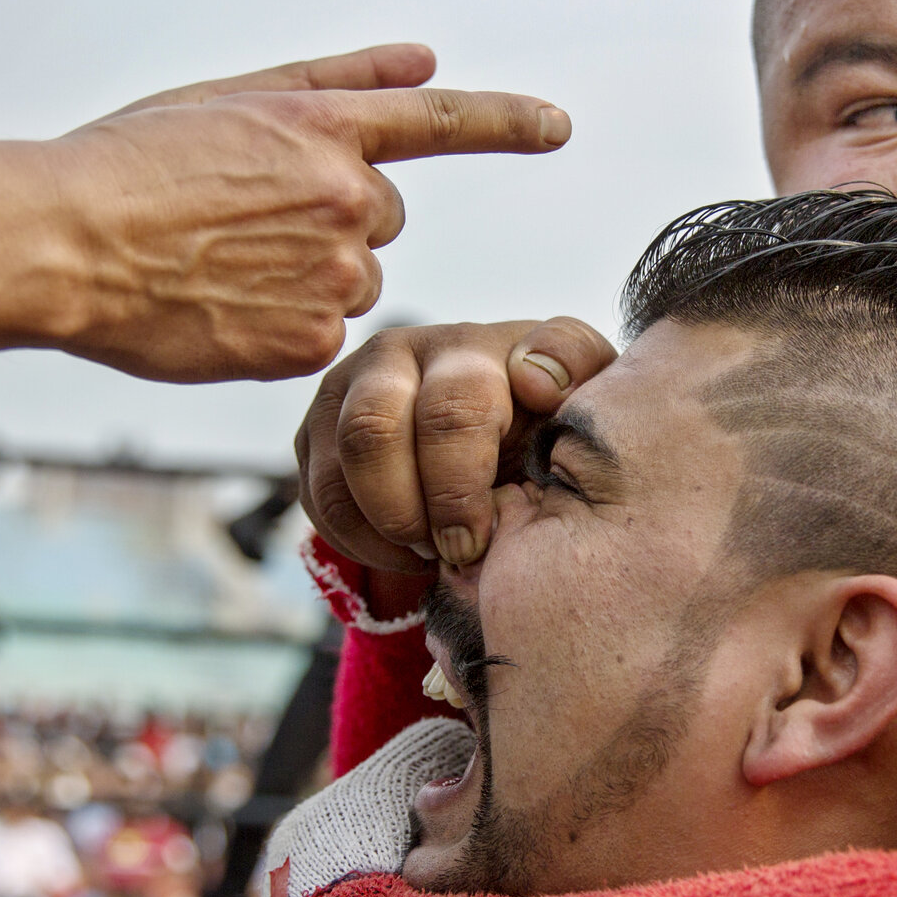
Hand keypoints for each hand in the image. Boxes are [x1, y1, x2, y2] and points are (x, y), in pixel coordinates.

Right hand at [42, 44, 571, 382]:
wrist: (59, 244)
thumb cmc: (129, 165)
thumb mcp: (231, 98)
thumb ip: (339, 80)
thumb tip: (426, 58)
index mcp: (323, 129)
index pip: (441, 121)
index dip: (507, 122)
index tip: (558, 126)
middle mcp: (343, 197)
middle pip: (385, 218)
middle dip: (334, 219)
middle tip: (245, 220)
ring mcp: (331, 273)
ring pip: (354, 280)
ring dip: (305, 276)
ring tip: (220, 264)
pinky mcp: (308, 341)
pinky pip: (321, 335)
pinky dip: (281, 328)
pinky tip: (220, 307)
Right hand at [296, 316, 615, 570]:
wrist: (496, 440)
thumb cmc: (543, 424)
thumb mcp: (580, 398)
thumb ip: (576, 372)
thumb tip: (535, 377)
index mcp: (474, 346)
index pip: (453, 406)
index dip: (461, 481)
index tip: (482, 532)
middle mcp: (404, 352)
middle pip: (375, 432)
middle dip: (412, 511)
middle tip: (458, 550)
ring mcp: (351, 386)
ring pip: (337, 468)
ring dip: (386, 528)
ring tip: (432, 550)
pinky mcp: (317, 427)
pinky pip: (318, 494)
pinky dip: (359, 539)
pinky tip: (404, 548)